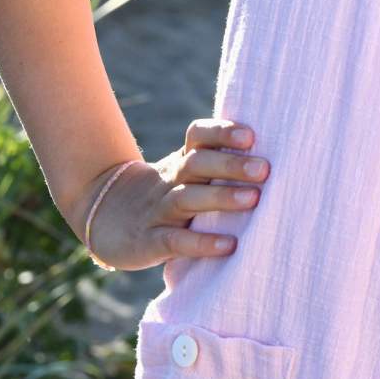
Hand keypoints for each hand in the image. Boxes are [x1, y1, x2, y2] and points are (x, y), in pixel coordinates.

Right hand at [72, 118, 270, 272]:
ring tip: (254, 199)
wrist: (101, 217)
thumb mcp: (183, 176)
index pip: (198, 136)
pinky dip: (202, 243)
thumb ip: (218, 169)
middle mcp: (170, 181)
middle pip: (197, 163)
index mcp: (181, 162)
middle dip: (231, 164)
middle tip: (265, 168)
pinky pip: (176, 241)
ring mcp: (158, 211)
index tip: (251, 135)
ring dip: (221, 197)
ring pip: (188, 198)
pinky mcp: (149, 241)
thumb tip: (278, 163)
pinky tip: (229, 245)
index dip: (222, 132)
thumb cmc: (163, 197)